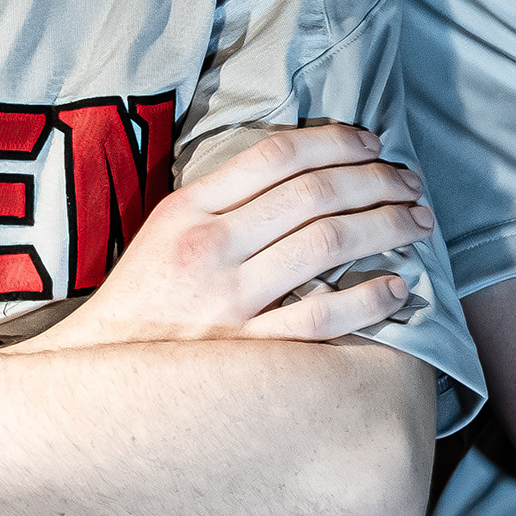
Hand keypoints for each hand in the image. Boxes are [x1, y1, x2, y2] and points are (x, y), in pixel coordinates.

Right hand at [41, 123, 433, 349]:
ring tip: (417, 224)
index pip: (276, 155)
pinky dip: (368, 299)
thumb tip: (299, 170)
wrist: (97, 374)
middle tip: (411, 183)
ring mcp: (230, 301)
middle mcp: (211, 247)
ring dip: (384, 228)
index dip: (335, 141)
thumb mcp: (164, 229)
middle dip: (376, 182)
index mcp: (188, 209)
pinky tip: (397, 289)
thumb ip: (222, 198)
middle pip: (313, 195)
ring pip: (327, 246)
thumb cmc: (141, 297)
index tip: (372, 143)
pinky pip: (322, 317)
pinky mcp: (247, 352)